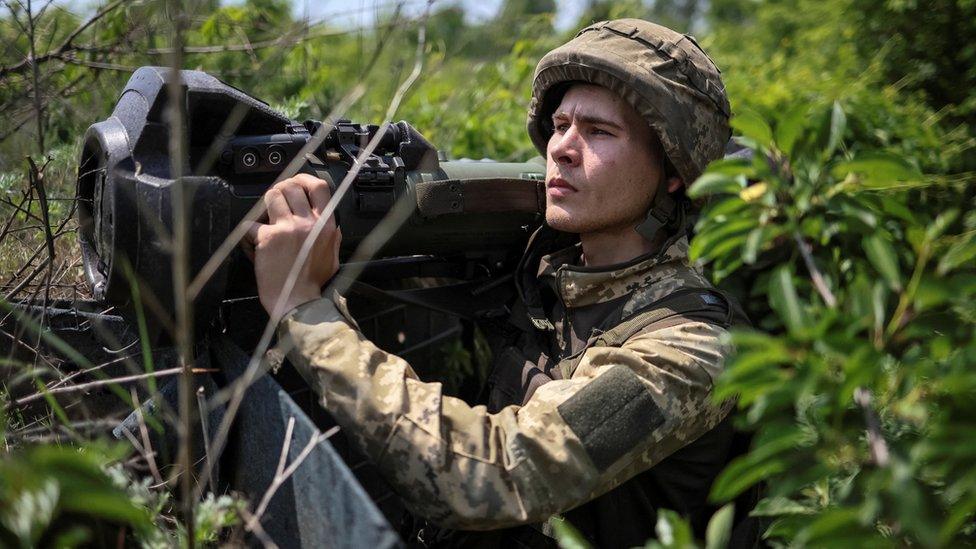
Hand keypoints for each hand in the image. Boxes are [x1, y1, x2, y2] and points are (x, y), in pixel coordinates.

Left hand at [243, 174, 340, 317]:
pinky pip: (251, 224)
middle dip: (279, 190)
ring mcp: (288, 229)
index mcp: (326, 225)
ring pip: (271, 196)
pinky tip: (252, 243)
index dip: (304, 179)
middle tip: (274, 201)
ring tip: (264, 219)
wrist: (298, 302)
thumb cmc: (313, 284)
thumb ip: (332, 238)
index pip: (319, 186)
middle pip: (291, 186)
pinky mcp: (268, 238)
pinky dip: (249, 232)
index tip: (296, 183)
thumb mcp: (332, 258)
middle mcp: (309, 223)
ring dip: (264, 205)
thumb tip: (332, 225)